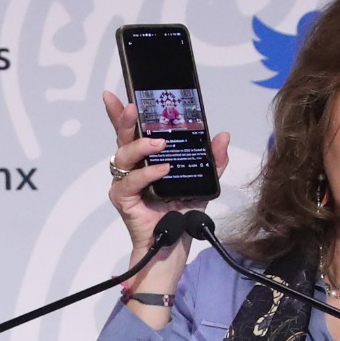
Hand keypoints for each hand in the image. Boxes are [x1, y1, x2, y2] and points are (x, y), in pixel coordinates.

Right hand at [104, 90, 229, 254]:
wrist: (173, 246)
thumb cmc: (180, 214)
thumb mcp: (201, 182)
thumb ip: (212, 161)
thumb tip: (223, 136)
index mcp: (146, 158)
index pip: (132, 131)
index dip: (120, 112)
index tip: (116, 94)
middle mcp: (132, 167)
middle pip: (122, 137)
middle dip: (123, 119)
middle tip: (132, 107)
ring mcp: (125, 183)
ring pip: (123, 156)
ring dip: (140, 146)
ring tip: (159, 144)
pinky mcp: (123, 199)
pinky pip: (131, 182)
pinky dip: (147, 174)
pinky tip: (162, 170)